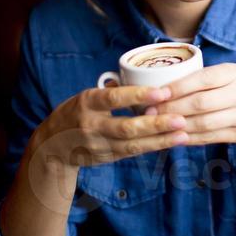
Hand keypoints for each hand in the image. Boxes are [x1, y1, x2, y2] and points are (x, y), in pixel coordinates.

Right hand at [33, 83, 189, 168]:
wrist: (52, 145)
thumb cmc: (77, 112)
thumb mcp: (87, 96)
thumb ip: (113, 91)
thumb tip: (147, 77)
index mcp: (87, 102)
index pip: (114, 98)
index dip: (138, 95)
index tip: (162, 92)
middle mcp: (91, 125)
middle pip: (126, 127)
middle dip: (156, 124)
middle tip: (181, 119)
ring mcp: (98, 145)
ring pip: (132, 145)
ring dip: (160, 140)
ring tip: (183, 133)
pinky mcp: (106, 158)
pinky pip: (133, 152)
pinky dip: (153, 147)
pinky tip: (171, 142)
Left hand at [142, 62, 235, 148]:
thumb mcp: (230, 76)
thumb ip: (204, 78)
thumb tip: (161, 83)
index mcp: (233, 73)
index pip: (202, 78)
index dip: (177, 87)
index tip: (155, 93)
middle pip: (200, 103)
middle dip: (172, 108)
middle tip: (149, 112)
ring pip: (204, 123)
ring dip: (177, 126)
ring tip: (157, 126)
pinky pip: (210, 137)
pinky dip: (189, 139)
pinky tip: (173, 138)